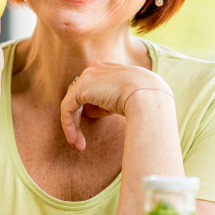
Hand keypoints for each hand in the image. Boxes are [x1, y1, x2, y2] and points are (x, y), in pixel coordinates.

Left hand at [59, 63, 173, 150]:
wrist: (147, 95)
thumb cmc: (143, 99)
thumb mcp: (123, 98)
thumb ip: (106, 102)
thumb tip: (90, 112)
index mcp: (105, 68)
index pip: (89, 89)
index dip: (88, 109)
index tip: (91, 128)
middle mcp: (94, 69)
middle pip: (77, 96)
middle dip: (77, 119)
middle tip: (79, 141)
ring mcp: (86, 77)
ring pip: (71, 104)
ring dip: (73, 127)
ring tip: (79, 146)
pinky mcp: (80, 89)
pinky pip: (67, 109)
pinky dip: (69, 126)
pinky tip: (75, 140)